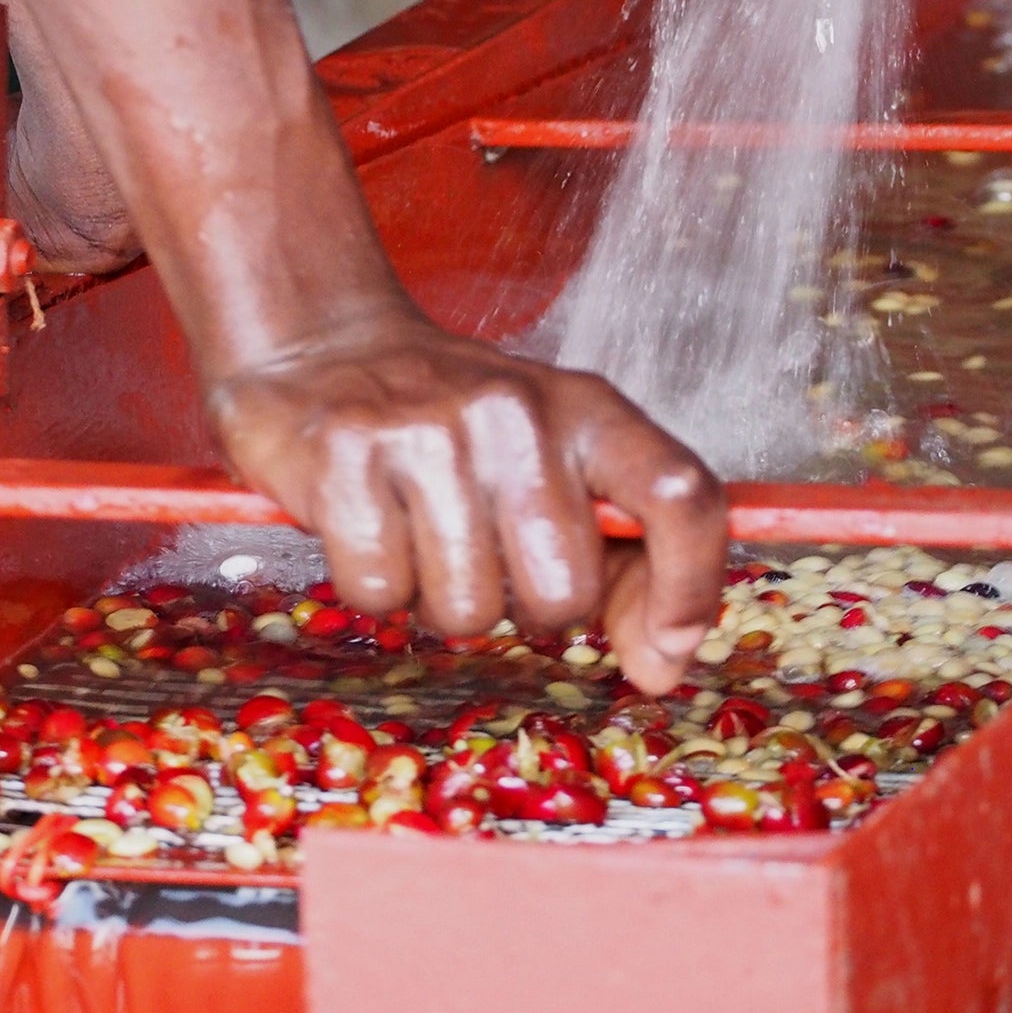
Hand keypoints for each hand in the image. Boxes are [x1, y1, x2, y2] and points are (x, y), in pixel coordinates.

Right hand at [208, 309, 726, 693]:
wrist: (323, 345)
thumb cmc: (450, 425)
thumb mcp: (550, 466)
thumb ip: (620, 562)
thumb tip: (660, 666)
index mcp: (585, 407)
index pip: (679, 496)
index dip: (688, 589)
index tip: (666, 653)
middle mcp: (514, 410)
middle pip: (561, 593)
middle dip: (520, 606)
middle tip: (482, 554)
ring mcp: (428, 429)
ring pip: (466, 611)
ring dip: (437, 600)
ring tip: (418, 533)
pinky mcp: (346, 454)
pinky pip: (380, 594)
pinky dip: (372, 584)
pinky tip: (369, 525)